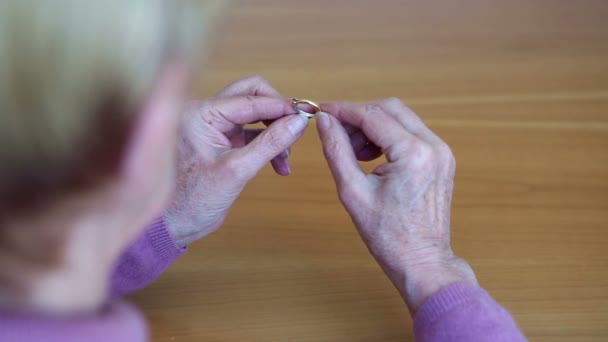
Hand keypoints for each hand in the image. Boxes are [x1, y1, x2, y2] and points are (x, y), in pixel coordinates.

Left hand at [165, 76, 308, 246]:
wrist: (171, 226)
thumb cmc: (191, 200)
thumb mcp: (237, 170)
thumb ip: (271, 143)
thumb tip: (298, 122)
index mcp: (201, 113)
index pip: (249, 99)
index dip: (280, 106)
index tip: (305, 113)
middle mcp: (204, 114)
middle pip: (250, 96)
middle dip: (275, 113)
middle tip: (295, 127)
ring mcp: (212, 128)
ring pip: (252, 116)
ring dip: (273, 132)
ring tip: (285, 157)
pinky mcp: (218, 143)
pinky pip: (249, 134)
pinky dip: (265, 145)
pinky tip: (279, 164)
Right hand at [316, 98, 476, 313]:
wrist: (421, 261)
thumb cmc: (388, 236)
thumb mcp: (353, 192)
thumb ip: (337, 151)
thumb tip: (325, 122)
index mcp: (414, 154)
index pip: (373, 116)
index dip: (344, 111)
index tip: (323, 111)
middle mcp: (434, 146)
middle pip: (390, 109)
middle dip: (359, 117)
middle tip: (336, 133)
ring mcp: (442, 152)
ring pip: (402, 119)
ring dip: (374, 126)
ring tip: (354, 152)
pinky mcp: (442, 159)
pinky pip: (412, 133)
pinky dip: (389, 137)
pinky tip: (371, 157)